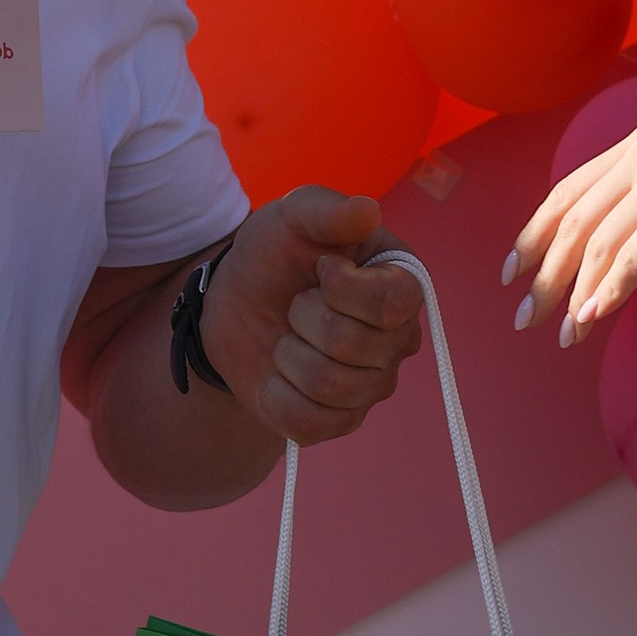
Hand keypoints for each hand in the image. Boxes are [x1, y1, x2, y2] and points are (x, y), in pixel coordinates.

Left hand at [196, 187, 424, 442]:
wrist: (235, 303)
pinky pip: (308, 424)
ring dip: (288, 355)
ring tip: (287, 337)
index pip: (395, 302)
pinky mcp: (339, 421)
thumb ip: (327, 210)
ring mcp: (371, 385)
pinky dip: (277, 397)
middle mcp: (398, 340)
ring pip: (330, 387)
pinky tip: (277, 376)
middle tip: (296, 304)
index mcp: (401, 285)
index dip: (343, 288)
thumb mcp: (291, 217)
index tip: (320, 267)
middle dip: (304, 317)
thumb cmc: (275, 254)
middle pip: (355, 346)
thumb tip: (367, 210)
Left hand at [508, 124, 636, 341]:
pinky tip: (592, 320)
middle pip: (573, 220)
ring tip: (564, 334)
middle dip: (544, 274)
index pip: (567, 192)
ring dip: (574, 295)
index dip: (533, 234)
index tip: (513, 272)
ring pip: (596, 243)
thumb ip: (633, 212)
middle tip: (526, 316)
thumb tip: (582, 258)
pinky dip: (608, 293)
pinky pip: (630, 257)